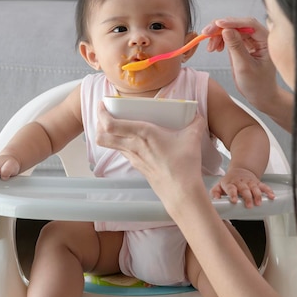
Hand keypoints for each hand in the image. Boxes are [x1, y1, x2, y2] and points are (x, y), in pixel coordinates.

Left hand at [95, 103, 209, 211]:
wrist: (181, 192)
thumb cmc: (184, 165)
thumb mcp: (192, 138)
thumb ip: (195, 122)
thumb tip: (197, 114)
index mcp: (143, 134)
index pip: (111, 125)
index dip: (101, 113)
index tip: (103, 104)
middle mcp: (133, 146)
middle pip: (102, 137)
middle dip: (98, 124)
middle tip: (105, 114)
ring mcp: (134, 158)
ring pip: (110, 145)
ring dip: (108, 135)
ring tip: (116, 125)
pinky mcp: (138, 167)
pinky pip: (122, 152)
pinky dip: (121, 144)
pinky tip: (132, 141)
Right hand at [202, 17, 278, 107]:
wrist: (260, 95)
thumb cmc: (258, 84)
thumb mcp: (244, 66)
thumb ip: (236, 47)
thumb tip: (226, 30)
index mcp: (266, 40)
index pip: (249, 24)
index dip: (232, 22)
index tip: (218, 24)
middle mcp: (258, 37)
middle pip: (237, 24)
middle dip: (220, 28)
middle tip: (206, 33)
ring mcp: (250, 40)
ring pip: (231, 29)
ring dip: (217, 35)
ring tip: (210, 48)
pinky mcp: (242, 45)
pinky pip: (229, 37)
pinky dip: (219, 40)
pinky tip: (215, 48)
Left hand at [209, 167, 274, 207]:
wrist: (240, 170)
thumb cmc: (229, 182)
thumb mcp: (219, 186)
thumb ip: (215, 193)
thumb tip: (215, 199)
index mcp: (230, 183)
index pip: (231, 188)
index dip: (233, 194)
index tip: (235, 201)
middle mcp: (240, 182)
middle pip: (244, 189)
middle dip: (247, 197)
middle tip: (249, 205)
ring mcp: (249, 182)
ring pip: (254, 188)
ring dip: (257, 195)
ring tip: (259, 203)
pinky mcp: (257, 182)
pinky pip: (264, 186)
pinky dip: (268, 191)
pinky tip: (272, 196)